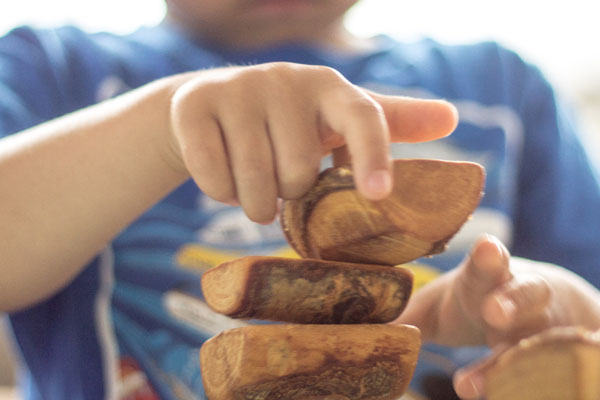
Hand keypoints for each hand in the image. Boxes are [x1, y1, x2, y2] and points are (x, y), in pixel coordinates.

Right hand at [168, 62, 457, 222]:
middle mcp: (286, 80)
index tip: (379, 197)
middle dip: (290, 195)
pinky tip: (223, 174)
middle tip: (282, 182)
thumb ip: (390, 121)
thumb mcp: (335, 120)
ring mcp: (237, 89)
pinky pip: (214, 181)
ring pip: (255, 185)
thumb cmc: (285, 121)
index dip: (374, 157)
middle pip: (298, 174)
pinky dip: (220, 192)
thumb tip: (452, 117)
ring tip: (254, 185)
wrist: (208, 107)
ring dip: (256, 202)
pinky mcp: (193, 106)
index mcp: (330, 87)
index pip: (364, 118)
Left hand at [395, 234, 599, 398]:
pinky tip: (502, 398)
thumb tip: (361, 328)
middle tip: (493, 311)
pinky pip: (542, 374)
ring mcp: (541, 331)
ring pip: (534, 343)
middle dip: (511, 302)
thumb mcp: (443, 302)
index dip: (487, 258)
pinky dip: (524, 387)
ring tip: (470, 384)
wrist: (542, 308)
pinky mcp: (550, 358)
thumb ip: (409, 313)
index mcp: (486, 278)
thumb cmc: (478, 298)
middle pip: (524, 295)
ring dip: (508, 361)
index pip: (487, 264)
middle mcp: (521, 299)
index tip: (487, 248)